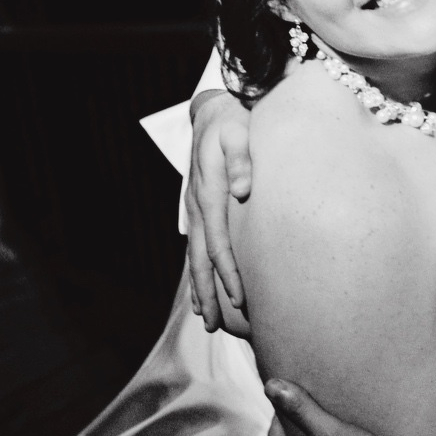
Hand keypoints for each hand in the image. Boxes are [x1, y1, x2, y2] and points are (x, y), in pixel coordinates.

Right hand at [185, 91, 251, 330]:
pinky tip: (202, 291)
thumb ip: (241, 158)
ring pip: (195, 256)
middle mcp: (198, 205)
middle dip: (209, 293)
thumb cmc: (234, 119)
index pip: (219, 243)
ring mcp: (195, 208)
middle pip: (201, 259)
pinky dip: (198, 272)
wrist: (213, 109)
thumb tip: (241, 189)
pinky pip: (196, 246)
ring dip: (200, 289)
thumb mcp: (239, 130)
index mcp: (209, 192)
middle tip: (216, 326)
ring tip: (206, 320)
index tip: (240, 300)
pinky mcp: (198, 208)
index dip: (229, 274)